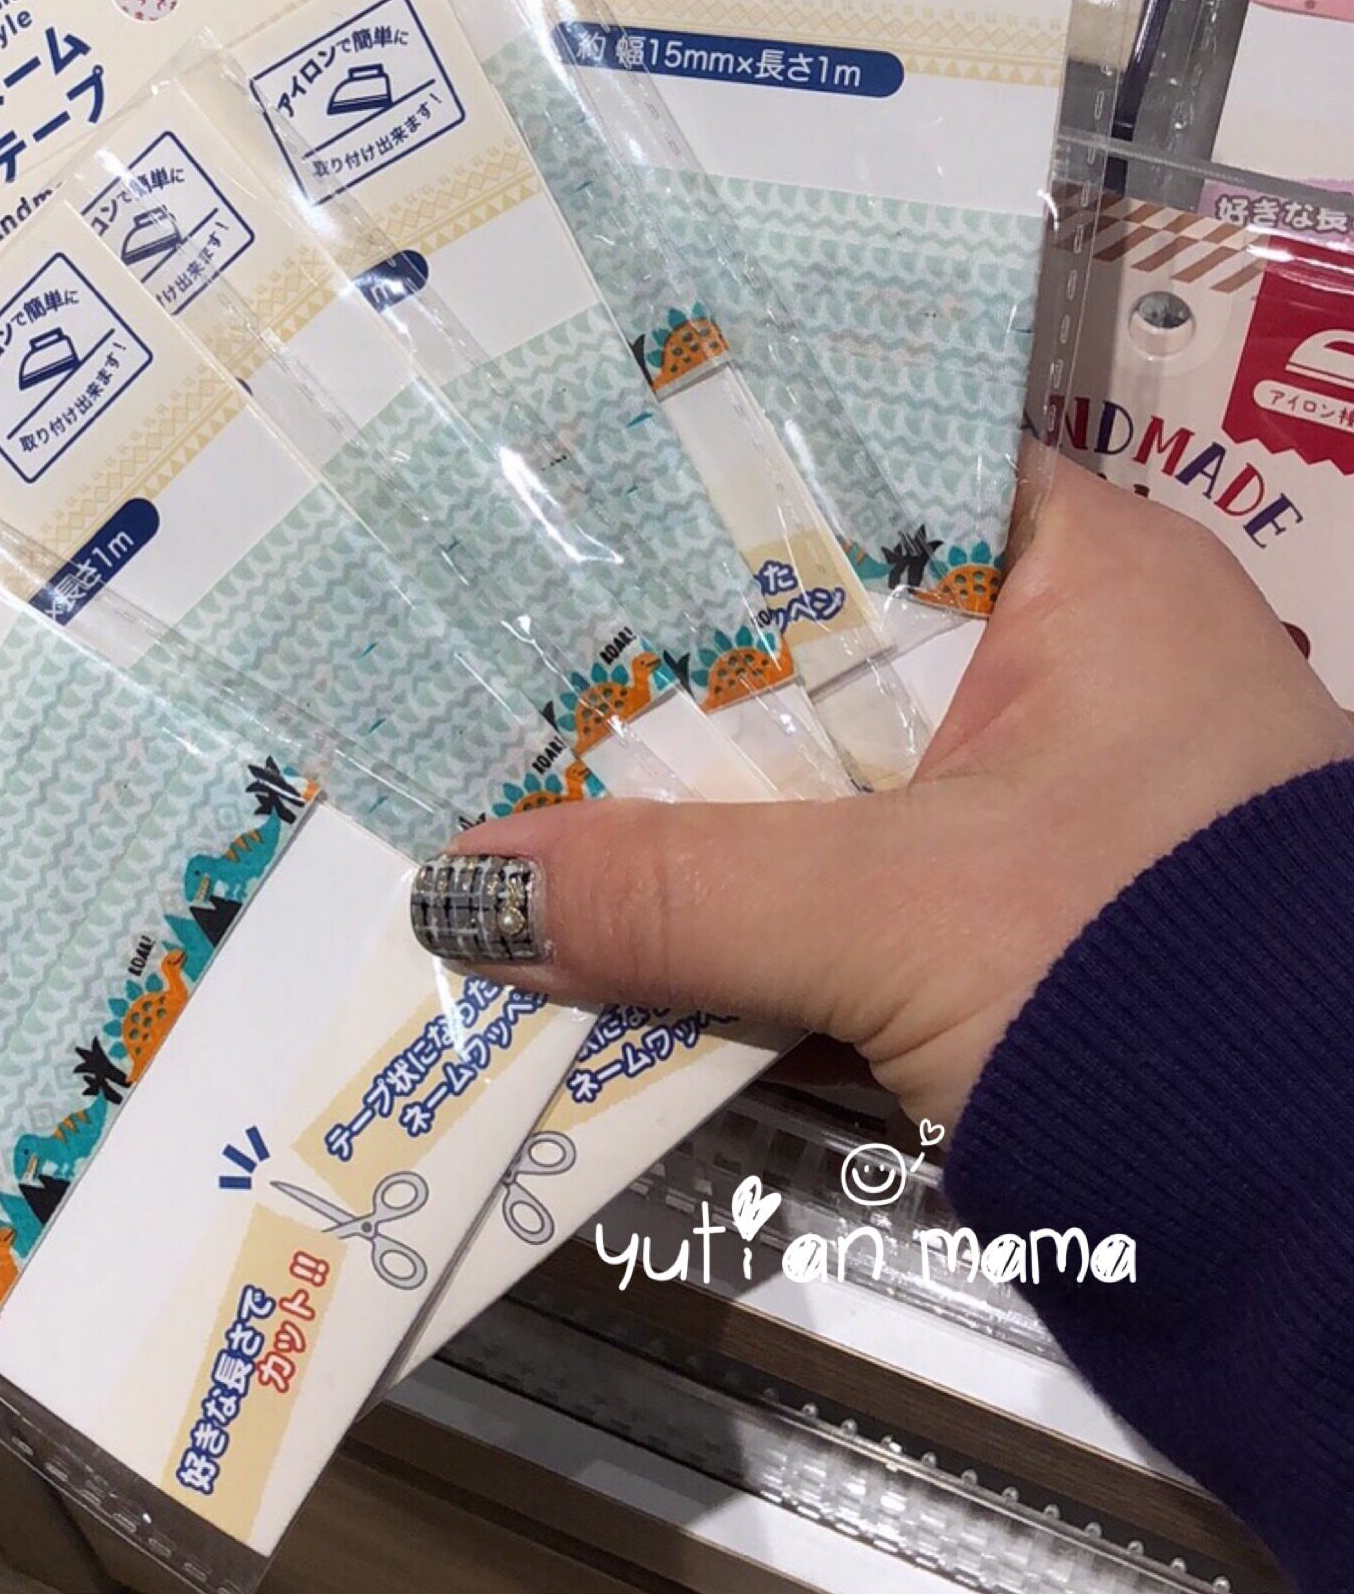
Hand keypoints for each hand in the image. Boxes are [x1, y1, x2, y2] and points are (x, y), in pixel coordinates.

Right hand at [413, 458, 1352, 1130]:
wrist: (1325, 1249)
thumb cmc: (1151, 991)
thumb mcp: (897, 921)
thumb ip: (674, 889)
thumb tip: (462, 887)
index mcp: (1092, 580)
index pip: (863, 482)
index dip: (708, 506)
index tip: (561, 522)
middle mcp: (1078, 663)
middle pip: (823, 640)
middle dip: (672, 678)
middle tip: (507, 663)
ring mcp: (1051, 793)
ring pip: (825, 765)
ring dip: (700, 801)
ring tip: (524, 773)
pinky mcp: (1019, 906)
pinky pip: (848, 864)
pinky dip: (755, 891)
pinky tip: (625, 899)